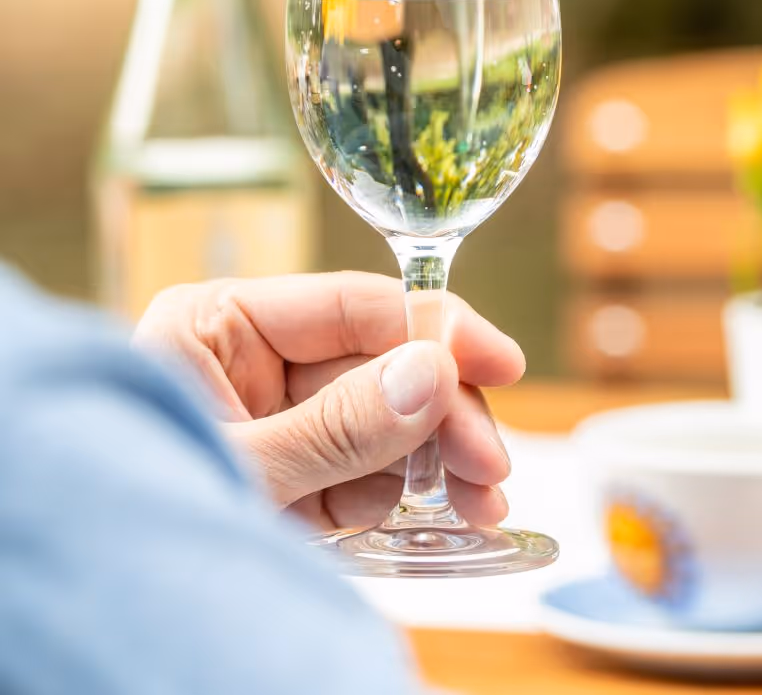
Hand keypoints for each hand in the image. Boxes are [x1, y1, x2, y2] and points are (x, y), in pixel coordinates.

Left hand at [133, 272, 523, 531]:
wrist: (105, 612)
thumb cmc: (130, 523)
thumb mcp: (241, 470)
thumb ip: (339, 424)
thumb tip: (435, 372)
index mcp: (221, 323)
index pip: (352, 303)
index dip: (435, 328)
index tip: (500, 362)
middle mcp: (255, 360)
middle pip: (382, 362)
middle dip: (441, 414)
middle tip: (489, 466)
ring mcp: (280, 417)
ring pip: (387, 416)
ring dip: (435, 460)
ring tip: (479, 504)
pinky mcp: (298, 470)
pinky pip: (368, 466)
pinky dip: (400, 492)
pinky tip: (423, 517)